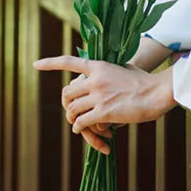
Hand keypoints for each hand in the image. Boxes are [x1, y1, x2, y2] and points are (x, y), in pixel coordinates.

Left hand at [33, 55, 175, 150]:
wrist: (155, 92)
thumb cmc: (143, 80)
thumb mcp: (123, 66)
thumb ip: (108, 69)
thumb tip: (99, 69)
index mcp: (99, 65)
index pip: (69, 61)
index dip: (50, 63)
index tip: (35, 64)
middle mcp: (95, 78)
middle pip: (67, 92)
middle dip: (66, 103)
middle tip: (72, 110)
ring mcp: (98, 95)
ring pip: (72, 109)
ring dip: (73, 118)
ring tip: (79, 122)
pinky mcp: (104, 112)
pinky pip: (81, 122)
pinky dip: (79, 128)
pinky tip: (83, 129)